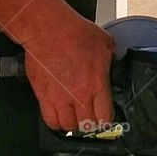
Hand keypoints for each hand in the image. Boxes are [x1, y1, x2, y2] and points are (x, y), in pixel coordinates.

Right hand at [21, 11, 114, 133]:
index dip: (105, 119)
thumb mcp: (103, 42)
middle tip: (88, 115)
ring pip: (68, 126)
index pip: (105, 117)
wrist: (46, 28)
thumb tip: (113, 59)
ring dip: (71, 123)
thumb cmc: (72, 31)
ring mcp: (59, 97)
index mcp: (97, 84)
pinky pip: (49, 120)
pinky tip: (57, 113)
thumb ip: (111, 56)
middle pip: (87, 125)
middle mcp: (79, 95)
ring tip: (72, 115)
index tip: (103, 115)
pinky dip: (54, 120)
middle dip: (89, 122)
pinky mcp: (42, 95)